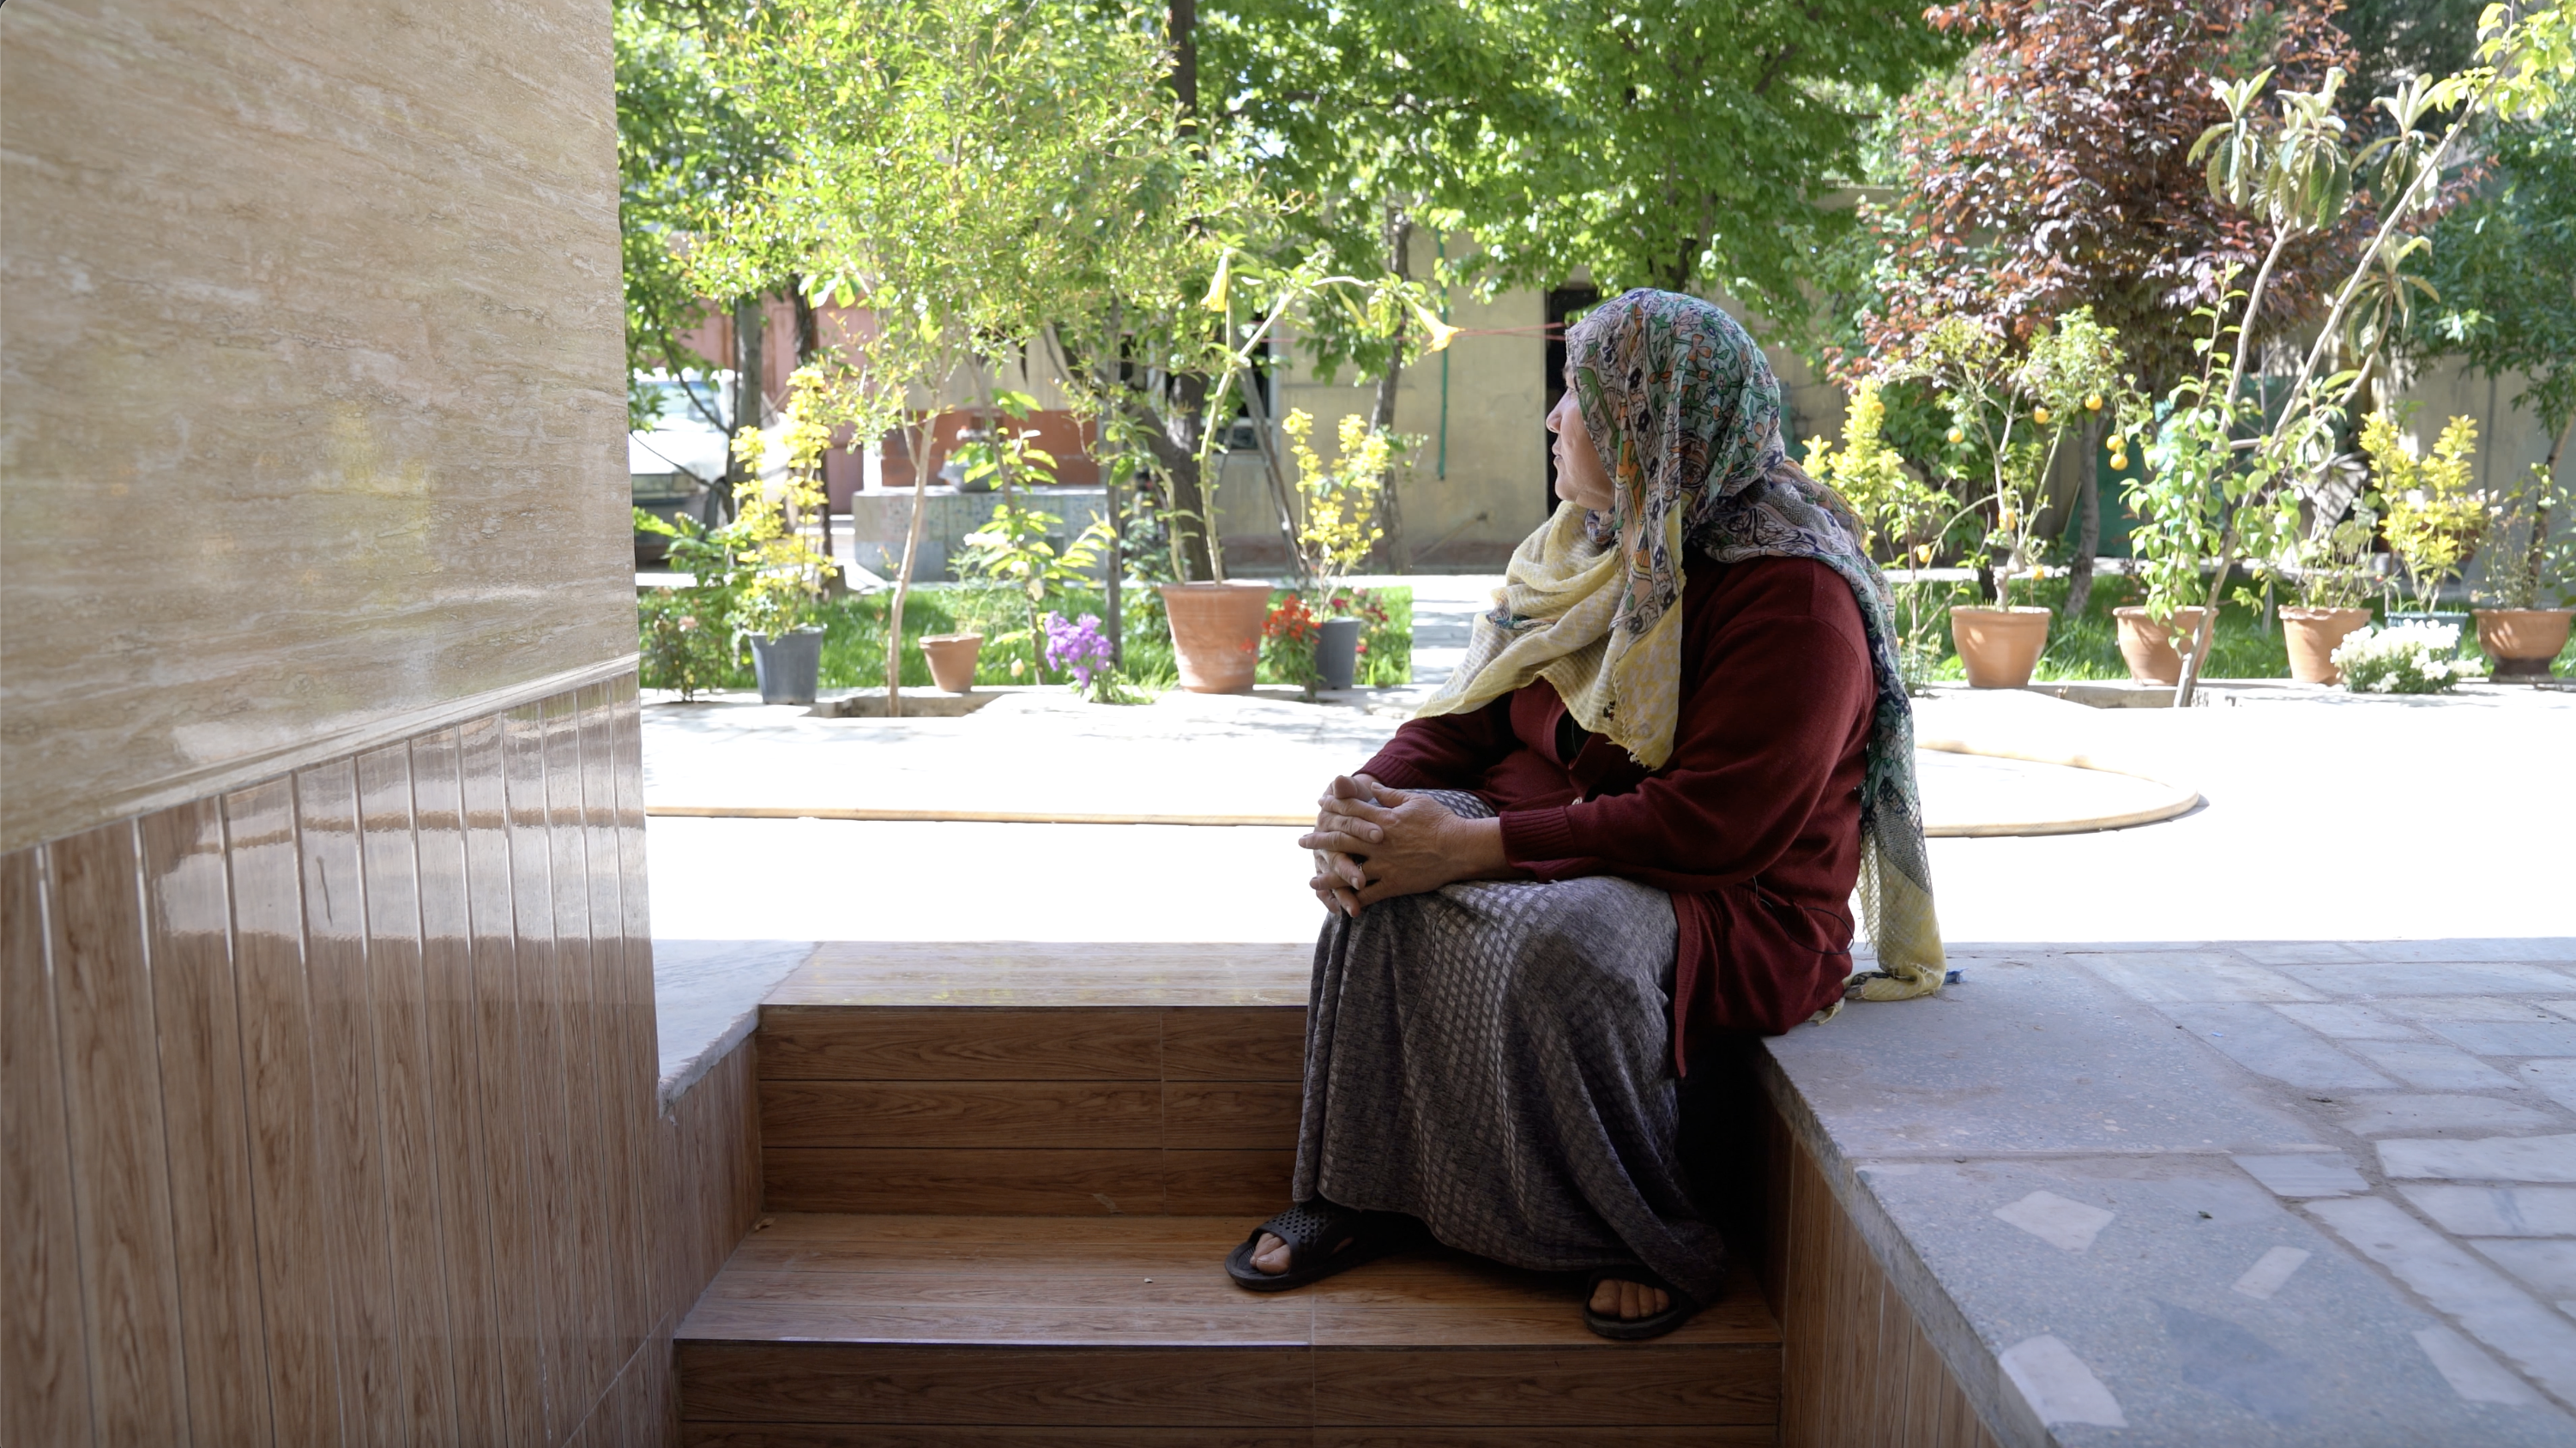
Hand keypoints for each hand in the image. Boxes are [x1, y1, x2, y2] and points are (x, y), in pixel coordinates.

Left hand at [1299, 775, 1509, 906]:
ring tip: (1311, 881)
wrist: (1459, 848)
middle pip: (1341, 839)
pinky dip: (1354, 900)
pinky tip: (1341, 905)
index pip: (1351, 810)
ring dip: (1328, 876)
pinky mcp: (1394, 884)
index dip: (1333, 805)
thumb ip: (1391, 795)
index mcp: (1383, 819)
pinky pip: (1369, 895)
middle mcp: (1378, 842)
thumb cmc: (1441, 821)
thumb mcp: (1416, 800)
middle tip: (1300, 841)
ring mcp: (1384, 865)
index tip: (1320, 804)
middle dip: (1318, 840)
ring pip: (1349, 871)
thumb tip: (1375, 785)